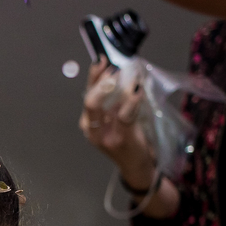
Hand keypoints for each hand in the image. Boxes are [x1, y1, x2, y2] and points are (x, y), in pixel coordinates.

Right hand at [78, 59, 154, 187]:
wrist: (135, 165)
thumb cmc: (126, 140)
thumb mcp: (114, 120)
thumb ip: (112, 101)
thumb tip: (118, 71)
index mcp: (88, 122)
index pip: (87, 94)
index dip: (93, 76)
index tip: (103, 60)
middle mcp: (92, 129)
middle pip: (90, 101)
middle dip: (101, 82)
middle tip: (114, 69)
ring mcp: (105, 135)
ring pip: (106, 107)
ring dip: (119, 88)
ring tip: (131, 76)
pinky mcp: (120, 138)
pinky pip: (124, 115)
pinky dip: (132, 101)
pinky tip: (138, 90)